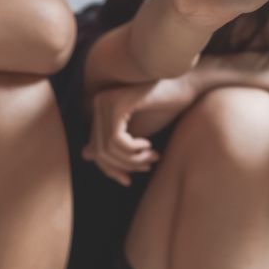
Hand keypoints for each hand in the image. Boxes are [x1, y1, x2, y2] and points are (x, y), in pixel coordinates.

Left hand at [82, 77, 199, 185]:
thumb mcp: (135, 133)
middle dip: (123, 166)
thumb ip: (113, 144)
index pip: (94, 149)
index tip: (128, 180)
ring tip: (151, 156)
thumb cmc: (163, 108)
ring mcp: (106, 101)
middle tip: (146, 167)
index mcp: (100, 108)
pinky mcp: (117, 103)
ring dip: (132, 160)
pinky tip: (148, 144)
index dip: (110, 170)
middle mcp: (98, 102)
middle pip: (98, 151)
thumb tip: (84, 155)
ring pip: (108, 148)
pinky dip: (133, 149)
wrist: (184, 87)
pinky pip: (116, 139)